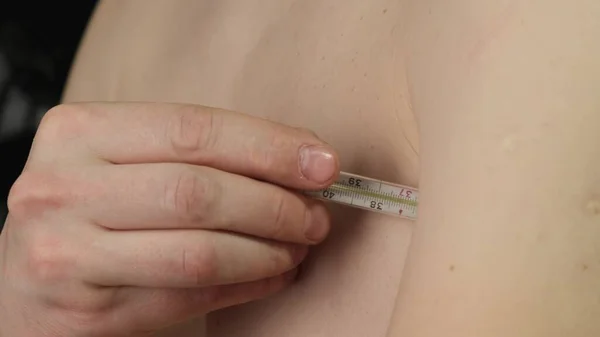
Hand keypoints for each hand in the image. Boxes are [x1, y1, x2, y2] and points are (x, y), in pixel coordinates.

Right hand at [0, 102, 338, 336]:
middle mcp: (61, 188)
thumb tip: (298, 160)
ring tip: (299, 245)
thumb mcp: (122, 166)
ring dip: (268, 249)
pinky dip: (246, 284)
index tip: (322, 162)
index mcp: (77, 133)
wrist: (22, 288)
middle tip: (316, 215)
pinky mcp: (85, 313)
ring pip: (199, 250)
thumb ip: (192, 157)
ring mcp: (66, 254)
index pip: (193, 129)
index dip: (268, 145)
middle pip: (200, 191)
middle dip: (276, 204)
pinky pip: (189, 295)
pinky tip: (273, 274)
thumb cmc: (90, 215)